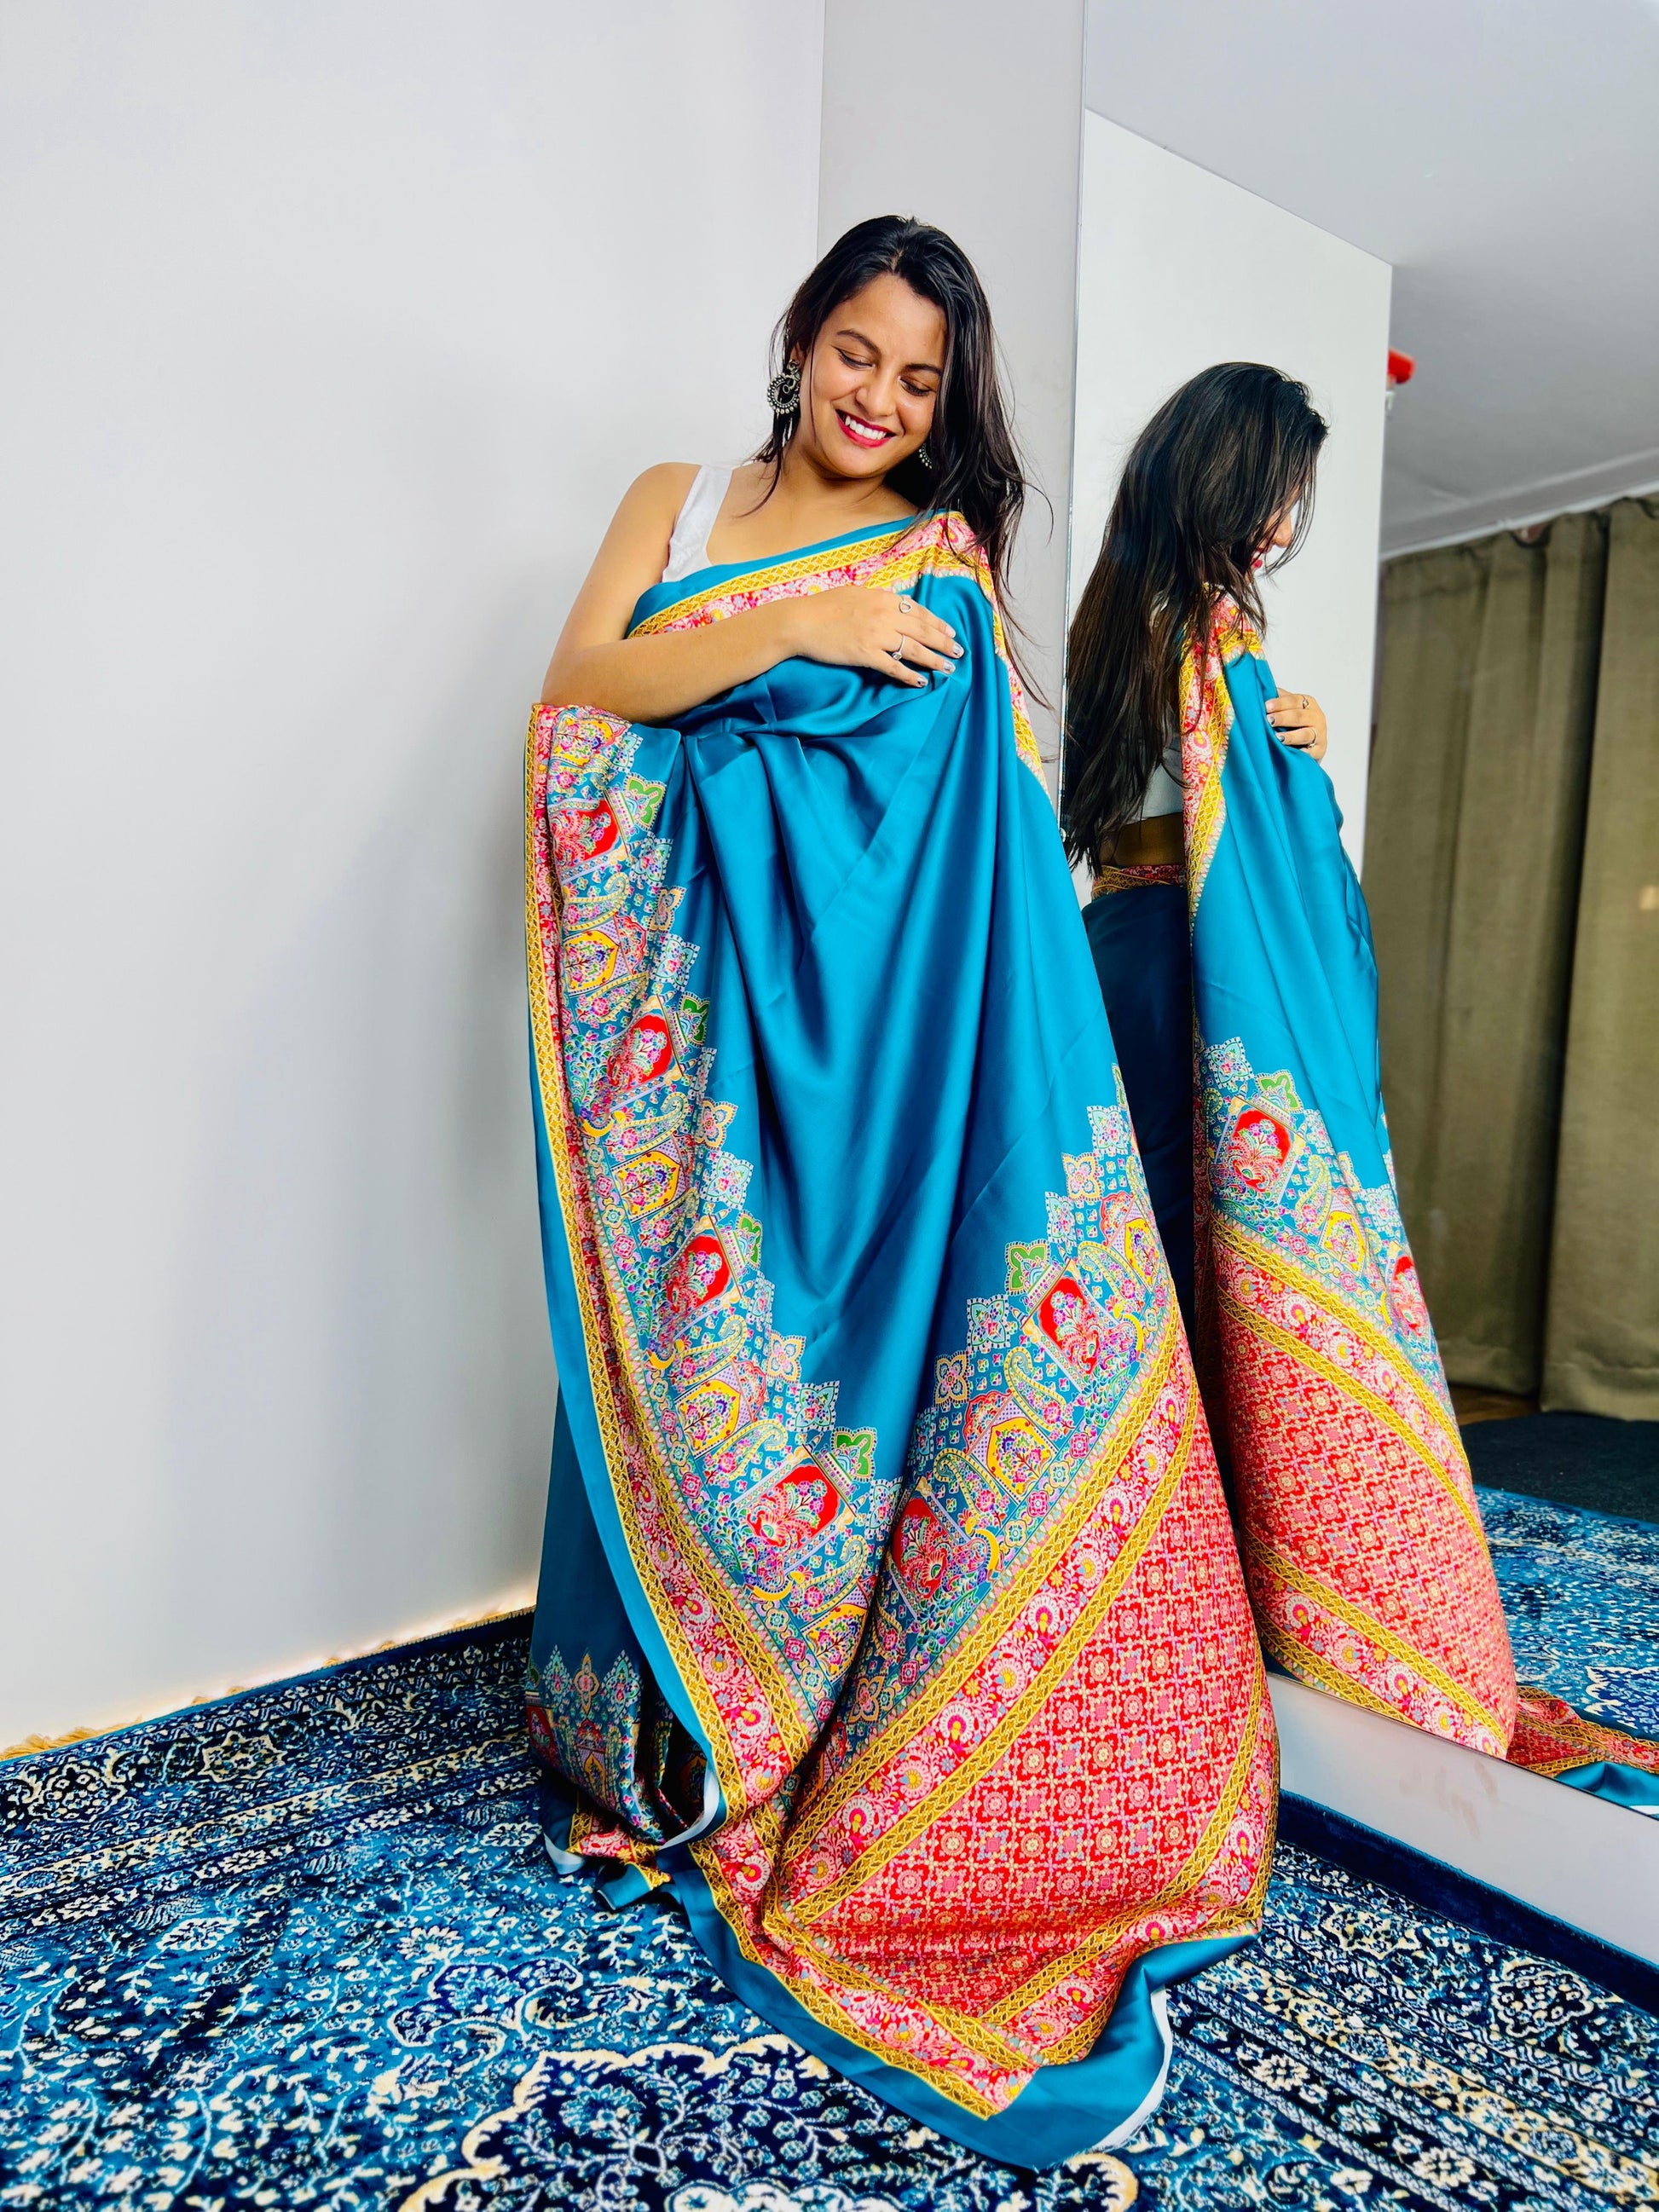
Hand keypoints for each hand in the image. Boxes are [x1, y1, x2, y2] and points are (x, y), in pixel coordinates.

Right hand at [784, 587, 963, 688]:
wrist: (801, 622)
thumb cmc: (823, 607)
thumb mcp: (855, 594)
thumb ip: (877, 599)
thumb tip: (893, 604)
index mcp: (882, 598)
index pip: (917, 610)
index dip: (936, 622)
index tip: (949, 631)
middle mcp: (884, 615)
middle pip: (922, 630)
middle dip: (943, 641)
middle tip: (958, 651)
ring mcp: (876, 635)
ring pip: (913, 649)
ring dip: (934, 659)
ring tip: (948, 668)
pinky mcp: (866, 654)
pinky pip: (893, 667)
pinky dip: (908, 675)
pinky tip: (920, 681)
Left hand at [1265, 690, 1326, 762]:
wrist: (1311, 744)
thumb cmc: (1296, 723)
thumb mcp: (1290, 708)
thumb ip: (1280, 699)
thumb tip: (1262, 688)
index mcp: (1308, 703)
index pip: (1294, 700)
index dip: (1280, 703)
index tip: (1266, 706)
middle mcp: (1316, 717)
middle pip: (1299, 716)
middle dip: (1283, 718)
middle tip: (1269, 720)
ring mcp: (1319, 734)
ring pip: (1305, 734)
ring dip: (1291, 736)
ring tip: (1277, 737)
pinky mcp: (1319, 750)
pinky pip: (1310, 752)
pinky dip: (1301, 753)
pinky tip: (1290, 752)